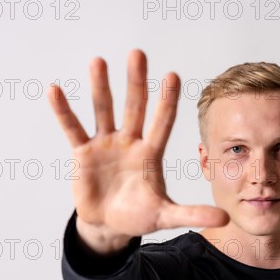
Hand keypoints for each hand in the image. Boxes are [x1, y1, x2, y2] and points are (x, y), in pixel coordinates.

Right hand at [48, 49, 228, 251]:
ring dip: (100, 87)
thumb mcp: (166, 216)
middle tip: (138, 54)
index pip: (162, 122)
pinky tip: (55, 90)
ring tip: (98, 61)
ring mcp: (105, 145)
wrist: (109, 225)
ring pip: (103, 111)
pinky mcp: (83, 154)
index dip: (167, 101)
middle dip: (136, 82)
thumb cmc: (139, 216)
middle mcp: (130, 143)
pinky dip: (64, 111)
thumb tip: (224, 220)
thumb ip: (192, 214)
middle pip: (134, 107)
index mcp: (151, 153)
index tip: (173, 75)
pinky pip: (73, 129)